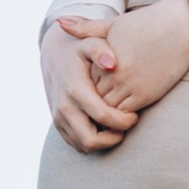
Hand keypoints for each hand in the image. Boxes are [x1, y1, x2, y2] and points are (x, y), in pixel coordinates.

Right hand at [44, 17, 134, 153]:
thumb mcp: (90, 42)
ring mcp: (58, 118)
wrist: (53, 54)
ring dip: (104, 142)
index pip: (103, 117)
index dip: (124, 121)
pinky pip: (75, 144)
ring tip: (118, 126)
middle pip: (91, 140)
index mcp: (75, 90)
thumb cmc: (80, 48)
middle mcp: (64, 107)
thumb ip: (101, 50)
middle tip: (126, 125)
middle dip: (113, 138)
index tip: (135, 115)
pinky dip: (93, 141)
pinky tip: (105, 127)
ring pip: (83, 146)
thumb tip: (112, 64)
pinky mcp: (57, 123)